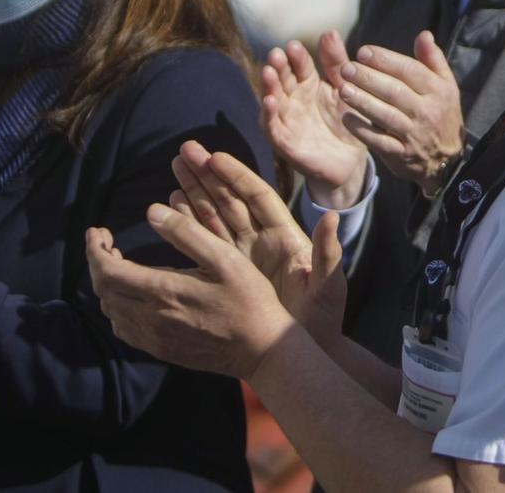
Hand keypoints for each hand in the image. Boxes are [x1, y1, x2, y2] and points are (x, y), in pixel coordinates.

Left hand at [86, 200, 299, 379]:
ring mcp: (154, 339)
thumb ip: (187, 233)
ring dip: (107, 285)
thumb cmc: (249, 300)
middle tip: (107, 241)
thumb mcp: (224, 258)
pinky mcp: (161, 350)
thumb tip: (152, 211)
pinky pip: (125, 328)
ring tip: (119, 263)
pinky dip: (118, 306)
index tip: (97, 231)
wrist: (261, 350)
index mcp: (163, 292)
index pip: (108, 273)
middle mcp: (151, 319)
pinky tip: (135, 293)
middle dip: (98, 263)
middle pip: (104, 291)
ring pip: (111, 311)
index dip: (95, 250)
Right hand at [170, 140, 348, 344]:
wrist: (302, 353)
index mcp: (286, 237)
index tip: (214, 157)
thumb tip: (332, 217)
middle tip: (184, 151)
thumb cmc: (322, 320)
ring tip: (175, 168)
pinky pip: (205, 242)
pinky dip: (189, 223)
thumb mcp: (329, 287)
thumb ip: (328, 253)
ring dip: (195, 192)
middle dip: (208, 175)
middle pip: (231, 199)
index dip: (237, 176)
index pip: (259, 197)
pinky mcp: (228, 273)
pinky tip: (172, 206)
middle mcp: (262, 240)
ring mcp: (243, 256)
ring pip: (215, 215)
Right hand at [261, 33, 370, 206]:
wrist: (352, 162)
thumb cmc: (347, 121)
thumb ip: (337, 64)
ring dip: (268, 87)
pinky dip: (268, 116)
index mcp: (308, 84)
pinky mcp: (285, 143)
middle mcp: (292, 100)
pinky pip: (273, 128)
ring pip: (272, 100)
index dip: (296, 56)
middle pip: (281, 80)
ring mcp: (286, 121)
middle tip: (276, 54)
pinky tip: (269, 103)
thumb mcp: (345, 90)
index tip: (293, 45)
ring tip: (268, 73)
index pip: (299, 66)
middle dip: (278, 67)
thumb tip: (329, 32)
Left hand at [338, 32, 465, 194]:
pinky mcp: (401, 154)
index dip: (386, 60)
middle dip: (369, 78)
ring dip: (363, 102)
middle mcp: (427, 112)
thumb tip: (424, 34)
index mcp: (438, 90)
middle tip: (347, 68)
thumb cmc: (441, 112)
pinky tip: (346, 118)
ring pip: (386, 116)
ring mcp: (414, 135)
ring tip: (342, 88)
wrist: (447, 159)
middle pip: (395, 91)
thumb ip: (433, 59)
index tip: (363, 51)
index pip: (410, 71)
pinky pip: (380, 142)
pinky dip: (363, 131)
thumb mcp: (445, 85)